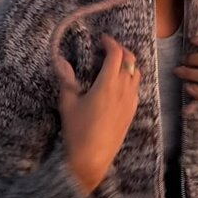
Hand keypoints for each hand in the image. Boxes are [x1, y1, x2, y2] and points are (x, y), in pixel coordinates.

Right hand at [57, 34, 140, 193]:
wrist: (91, 159)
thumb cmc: (77, 131)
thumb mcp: (67, 103)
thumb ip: (66, 79)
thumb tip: (60, 61)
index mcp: (107, 85)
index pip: (116, 55)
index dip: (110, 43)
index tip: (102, 39)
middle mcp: (123, 90)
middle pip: (131, 60)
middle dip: (121, 50)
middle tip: (109, 48)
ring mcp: (131, 102)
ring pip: (137, 74)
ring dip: (128, 64)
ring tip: (114, 64)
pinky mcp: (132, 112)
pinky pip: (136, 88)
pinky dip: (130, 79)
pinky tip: (118, 84)